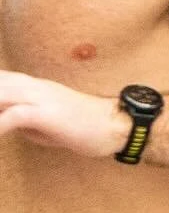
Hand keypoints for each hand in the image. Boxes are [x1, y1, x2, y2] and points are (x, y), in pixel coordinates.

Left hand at [0, 71, 130, 158]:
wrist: (113, 125)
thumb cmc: (82, 126)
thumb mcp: (45, 124)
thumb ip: (23, 121)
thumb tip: (7, 124)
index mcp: (31, 86)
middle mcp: (32, 86)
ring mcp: (40, 97)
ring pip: (1, 94)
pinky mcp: (48, 113)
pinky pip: (14, 115)